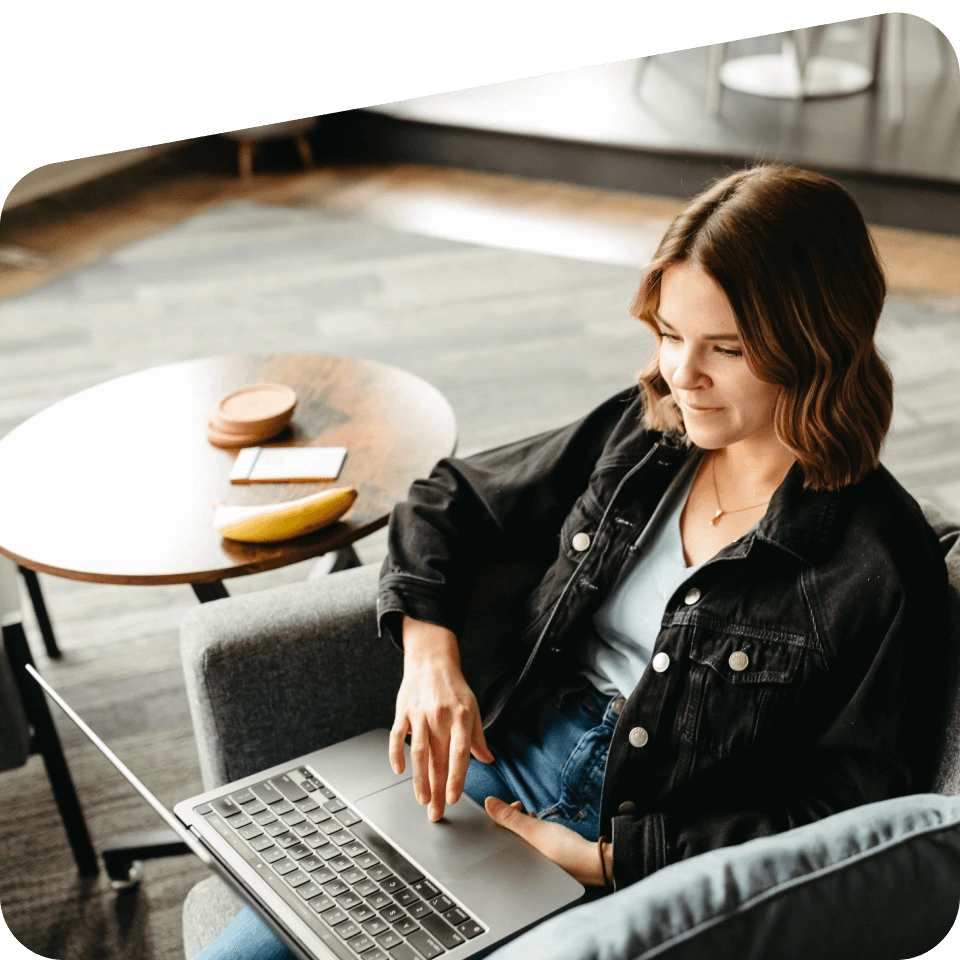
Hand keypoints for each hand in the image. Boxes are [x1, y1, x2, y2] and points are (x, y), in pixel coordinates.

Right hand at [390, 616, 495, 821]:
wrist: (432, 662)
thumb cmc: (454, 688)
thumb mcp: (473, 708)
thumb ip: (478, 737)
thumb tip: (488, 760)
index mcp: (461, 717)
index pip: (459, 753)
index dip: (456, 777)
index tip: (453, 798)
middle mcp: (440, 717)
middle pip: (438, 759)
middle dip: (437, 789)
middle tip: (436, 812)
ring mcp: (420, 714)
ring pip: (419, 753)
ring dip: (419, 779)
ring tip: (422, 799)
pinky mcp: (403, 712)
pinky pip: (397, 737)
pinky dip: (396, 754)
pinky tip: (399, 770)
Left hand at [483, 798, 612, 886]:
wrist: (595, 862)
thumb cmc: (565, 850)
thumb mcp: (534, 830)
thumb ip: (510, 818)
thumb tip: (488, 802)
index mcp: (518, 863)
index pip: (498, 840)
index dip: (502, 819)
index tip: (514, 806)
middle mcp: (525, 868)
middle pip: (510, 840)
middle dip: (514, 820)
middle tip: (522, 807)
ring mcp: (537, 866)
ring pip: (523, 841)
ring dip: (526, 825)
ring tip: (534, 816)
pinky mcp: (549, 862)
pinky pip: (535, 846)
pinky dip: (536, 834)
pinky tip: (544, 828)